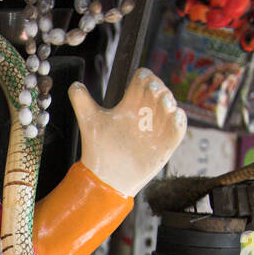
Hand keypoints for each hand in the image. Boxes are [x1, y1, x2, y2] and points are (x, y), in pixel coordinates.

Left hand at [71, 68, 186, 199]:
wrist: (105, 177)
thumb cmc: (99, 148)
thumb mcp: (90, 121)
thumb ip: (81, 102)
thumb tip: (74, 85)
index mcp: (130, 103)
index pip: (144, 81)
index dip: (145, 76)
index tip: (141, 79)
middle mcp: (146, 113)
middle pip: (159, 91)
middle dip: (159, 87)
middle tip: (153, 89)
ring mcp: (157, 128)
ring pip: (171, 108)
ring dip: (169, 102)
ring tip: (164, 101)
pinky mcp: (165, 145)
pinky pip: (178, 130)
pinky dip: (179, 122)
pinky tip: (176, 116)